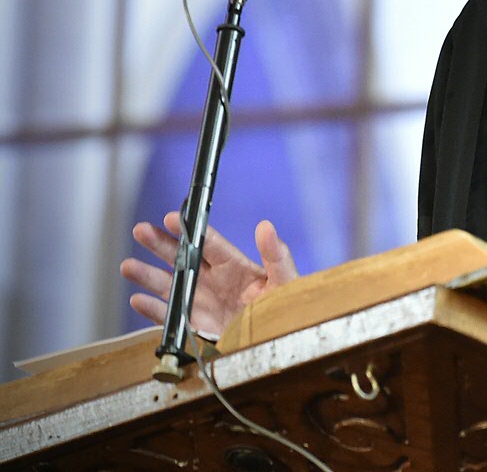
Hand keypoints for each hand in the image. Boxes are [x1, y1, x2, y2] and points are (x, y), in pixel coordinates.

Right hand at [120, 212, 298, 337]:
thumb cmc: (288, 307)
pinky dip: (153, 310)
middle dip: (161, 245)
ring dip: (148, 276)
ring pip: (170, 286)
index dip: (190, 230)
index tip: (172, 217)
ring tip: (127, 266)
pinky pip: (170, 317)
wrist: (282, 341)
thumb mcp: (285, 279)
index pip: (209, 244)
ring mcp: (203, 303)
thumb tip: (266, 226)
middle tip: (140, 230)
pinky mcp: (197, 326)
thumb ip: (276, 255)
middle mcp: (215, 281)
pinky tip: (137, 300)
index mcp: (236, 266)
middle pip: (184, 259)